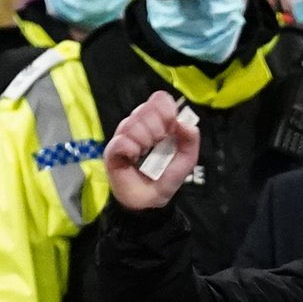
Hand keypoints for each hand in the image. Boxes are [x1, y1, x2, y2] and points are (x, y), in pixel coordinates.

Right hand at [104, 91, 200, 210]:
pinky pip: (121, 140)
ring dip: (144, 139)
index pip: (159, 99)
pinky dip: (131, 149)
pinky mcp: (112, 150)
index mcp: (157, 122)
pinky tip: (133, 158)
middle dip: (156, 127)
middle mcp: (139, 125)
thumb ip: (190, 140)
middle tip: (157, 142)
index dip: (165, 109)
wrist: (149, 202)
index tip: (170, 126)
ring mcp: (124, 136)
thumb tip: (184, 122)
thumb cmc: (165, 177)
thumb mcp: (186, 160)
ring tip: (144, 153)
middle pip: (145, 109)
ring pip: (132, 123)